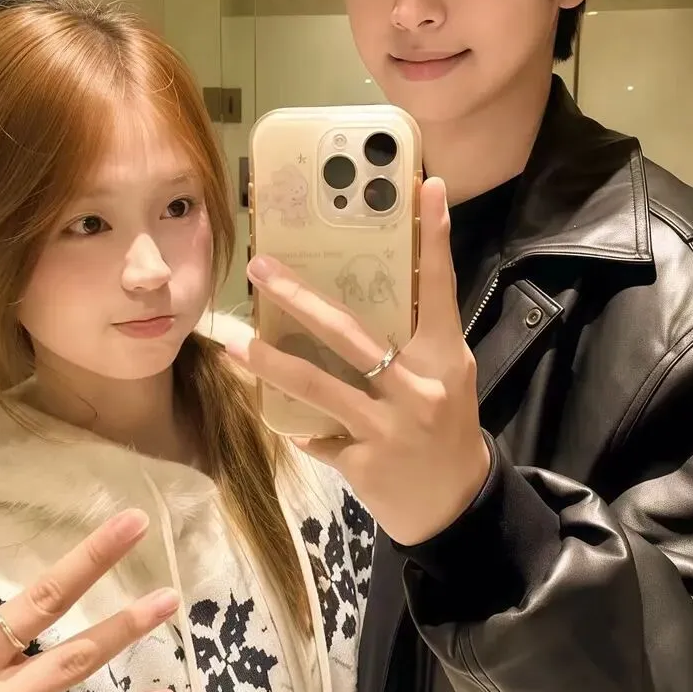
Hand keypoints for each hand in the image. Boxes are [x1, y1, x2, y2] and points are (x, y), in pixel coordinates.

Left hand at [231, 177, 489, 545]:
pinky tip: (284, 420)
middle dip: (299, 298)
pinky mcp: (364, 462)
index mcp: (445, 357)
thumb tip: (350, 302)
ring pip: (318, 385)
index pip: (440, 287)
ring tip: (237, 345)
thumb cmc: (444, 429)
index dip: (434, 237)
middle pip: (351, 332)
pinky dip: (300, 426)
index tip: (427, 185)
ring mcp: (389, 426)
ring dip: (272, 363)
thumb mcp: (443, 378)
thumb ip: (411, 342)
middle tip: (261, 268)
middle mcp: (419, 387)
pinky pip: (317, 435)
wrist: (456, 507)